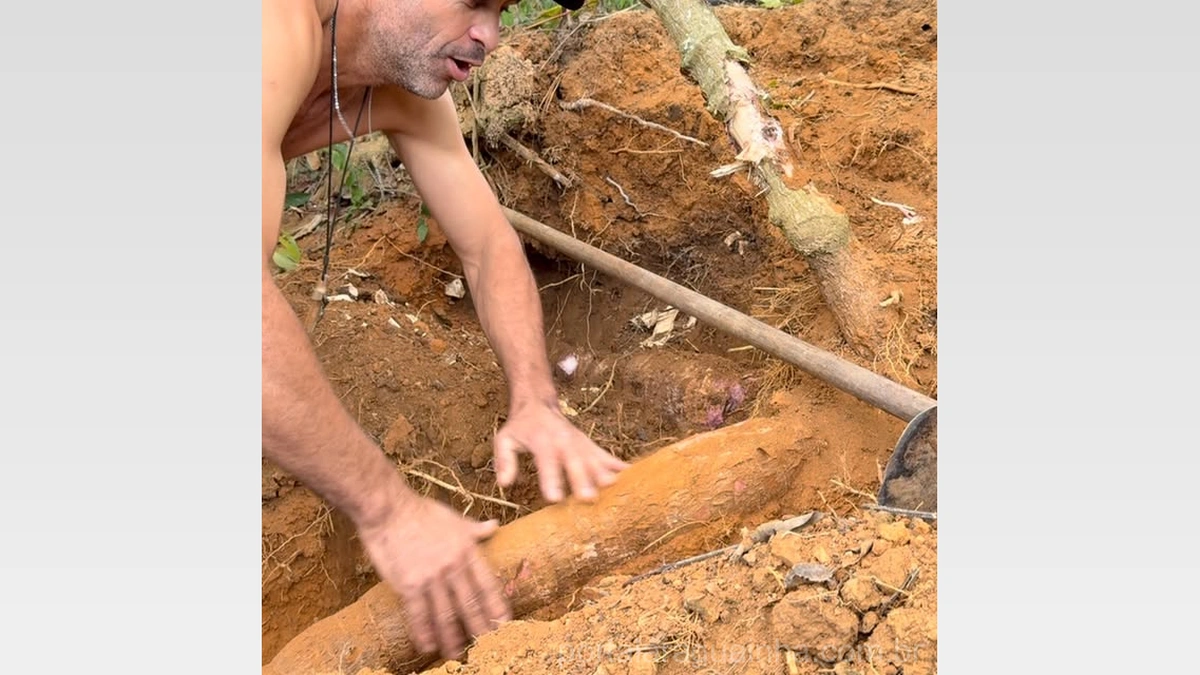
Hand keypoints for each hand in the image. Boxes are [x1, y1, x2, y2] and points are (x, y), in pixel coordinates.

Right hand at [356, 492, 510, 658]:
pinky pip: (419, 613)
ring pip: (446, 614)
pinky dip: (424, 631)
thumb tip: (494, 526)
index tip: (504, 624)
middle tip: (487, 649)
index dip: (497, 606)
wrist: (389, 509)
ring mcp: (432, 577)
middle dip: (479, 629)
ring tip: (457, 655)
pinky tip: (428, 646)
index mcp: (467, 551)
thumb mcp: (454, 517)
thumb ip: (475, 529)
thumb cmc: (421, 511)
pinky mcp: (409, 584)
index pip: (487, 584)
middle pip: (470, 604)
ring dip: (452, 637)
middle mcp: (453, 566)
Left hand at [493, 400, 630, 501]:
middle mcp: (564, 441)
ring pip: (594, 458)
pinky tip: (631, 476)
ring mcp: (579, 443)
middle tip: (589, 498)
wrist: (539, 404)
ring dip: (604, 473)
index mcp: (542, 441)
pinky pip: (605, 455)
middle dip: (582, 480)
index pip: (546, 461)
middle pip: (575, 462)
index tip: (555, 498)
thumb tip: (505, 483)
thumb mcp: (505, 439)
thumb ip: (504, 460)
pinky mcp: (589, 445)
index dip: (550, 479)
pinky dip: (617, 465)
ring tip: (614, 488)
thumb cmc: (521, 427)